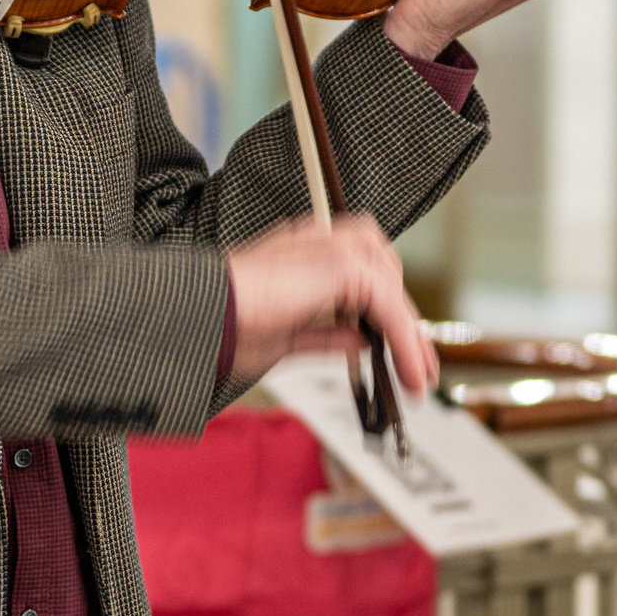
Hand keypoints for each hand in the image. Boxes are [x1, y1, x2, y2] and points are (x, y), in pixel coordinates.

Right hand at [224, 212, 437, 398]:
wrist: (198, 319)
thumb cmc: (222, 329)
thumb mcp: (287, 339)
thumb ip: (328, 336)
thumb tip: (362, 341)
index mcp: (301, 254)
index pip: (361, 274)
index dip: (385, 315)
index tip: (399, 355)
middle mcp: (319, 241)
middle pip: (384, 271)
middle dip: (404, 320)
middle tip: (418, 367)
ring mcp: (329, 247)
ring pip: (389, 284)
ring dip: (408, 331)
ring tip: (416, 375)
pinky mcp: (340, 265)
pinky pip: (386, 303)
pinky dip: (402, 338)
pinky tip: (405, 369)